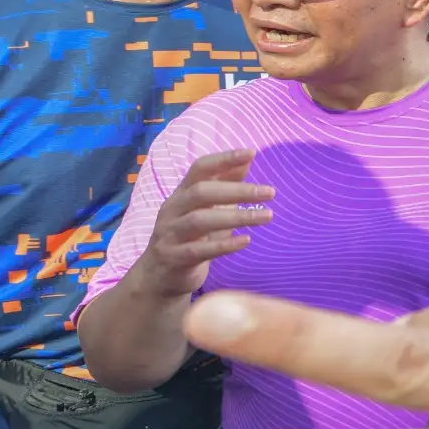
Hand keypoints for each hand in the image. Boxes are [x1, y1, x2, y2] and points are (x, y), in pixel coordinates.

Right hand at [139, 150, 272, 298]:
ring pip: (200, 220)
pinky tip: (246, 240)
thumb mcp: (207, 209)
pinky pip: (199, 250)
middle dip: (237, 190)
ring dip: (237, 216)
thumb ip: (225, 185)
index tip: (252, 152)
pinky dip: (224, 245)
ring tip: (267, 215)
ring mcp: (170, 234)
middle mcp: (172, 209)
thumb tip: (248, 159)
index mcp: (181, 193)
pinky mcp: (173, 258)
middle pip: (201, 192)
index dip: (224, 159)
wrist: (159, 277)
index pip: (200, 168)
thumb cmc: (190, 237)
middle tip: (270, 192)